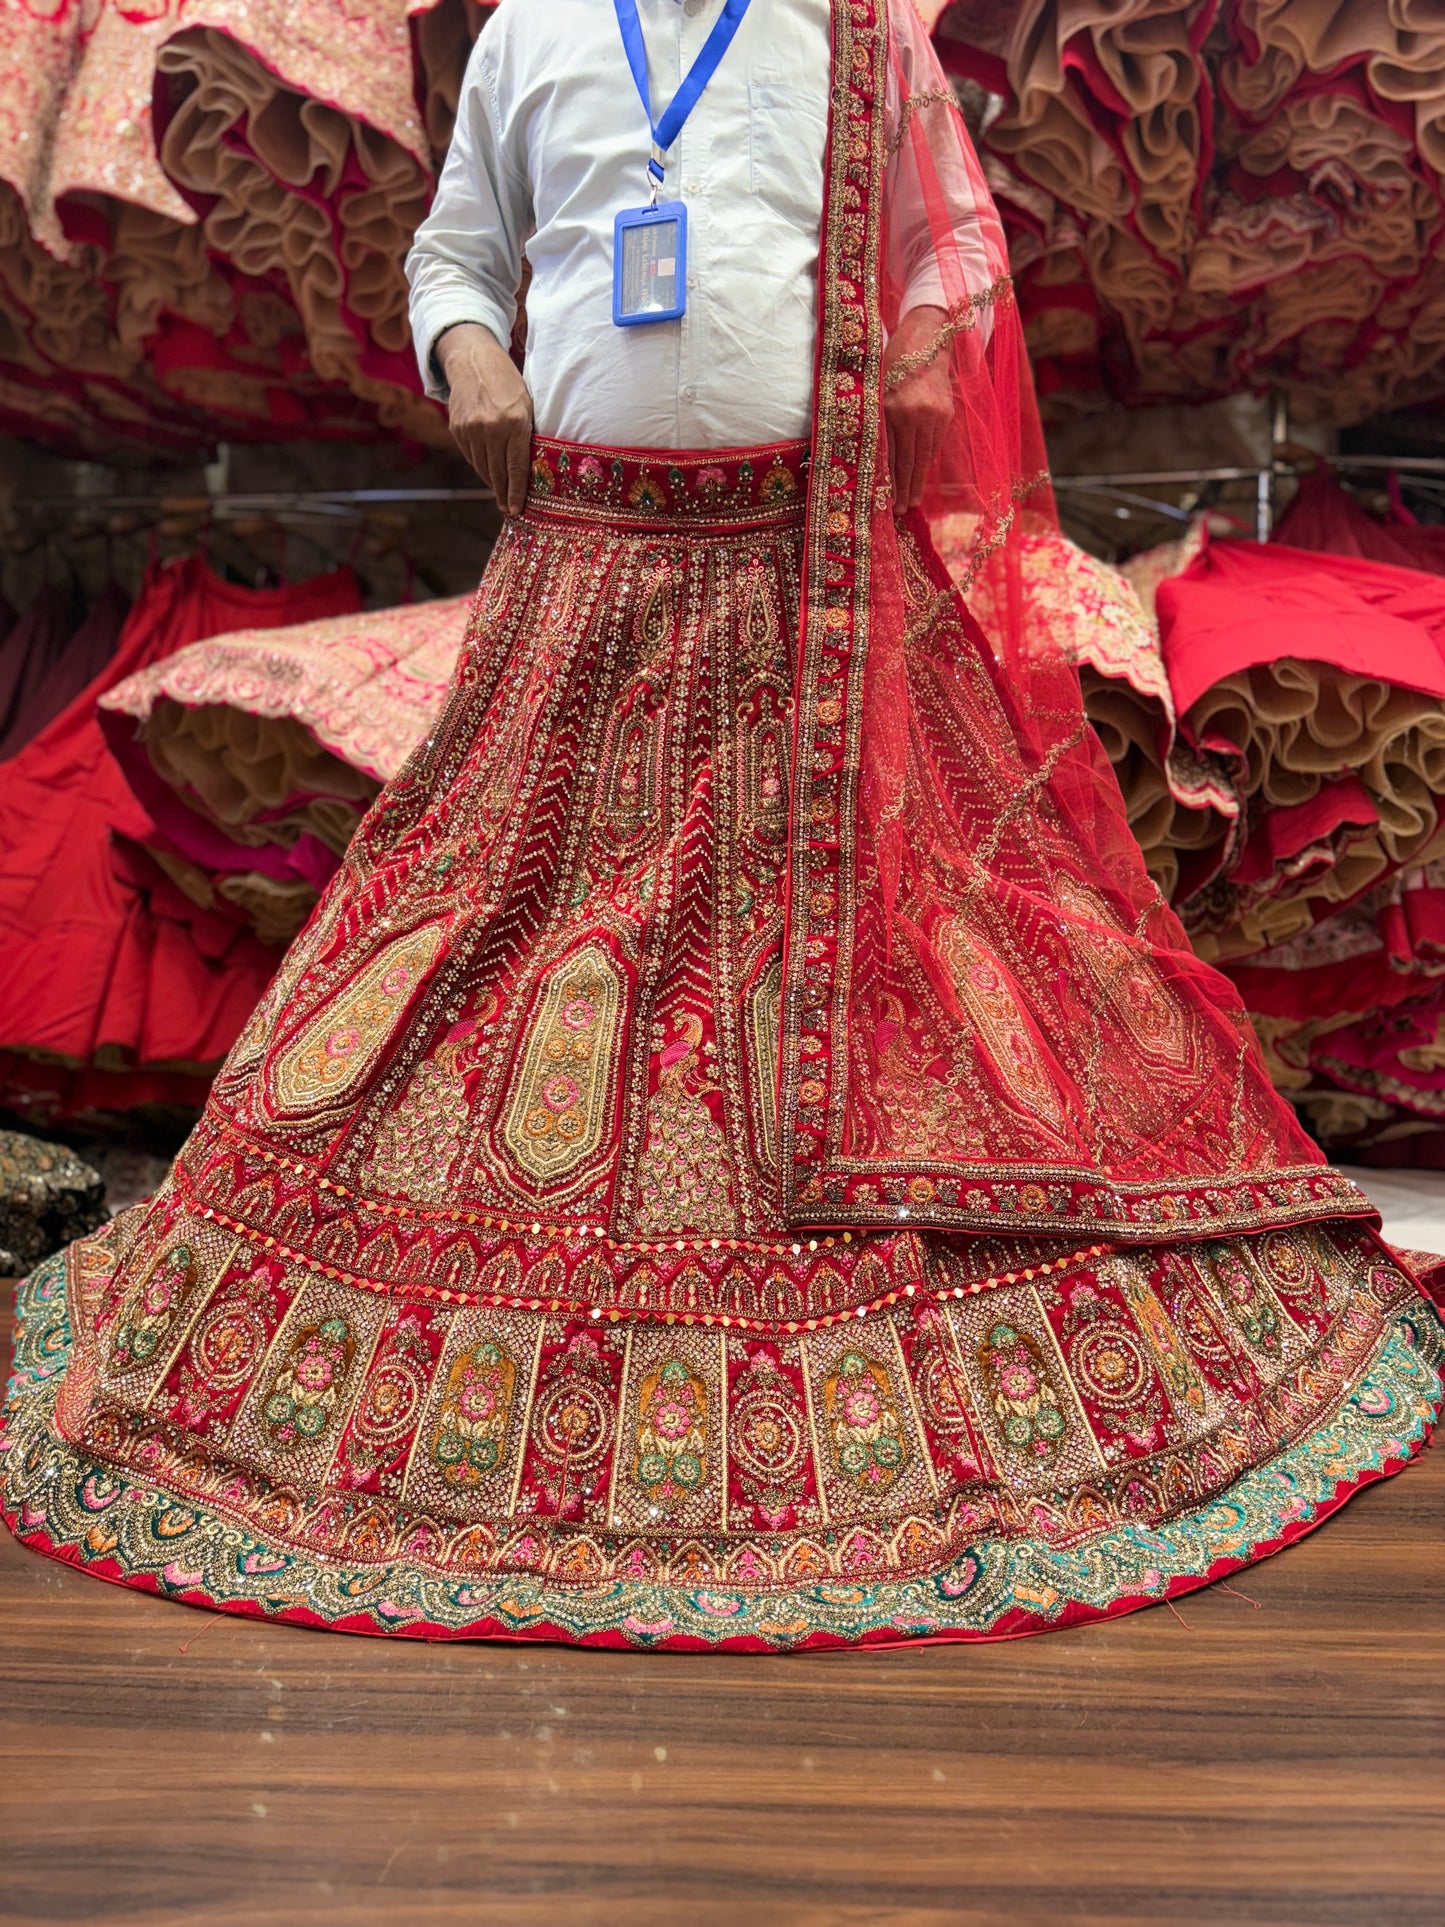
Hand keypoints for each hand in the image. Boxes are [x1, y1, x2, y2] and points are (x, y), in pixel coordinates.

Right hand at [436, 322, 533, 516]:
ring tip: (501, 495)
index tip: (517, 510)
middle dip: (504, 494)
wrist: (473, 361)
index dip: (517, 492)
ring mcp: (471, 430)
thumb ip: (525, 436)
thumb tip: (526, 471)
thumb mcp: (526, 406)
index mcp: (515, 423)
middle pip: (498, 473)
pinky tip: (488, 473)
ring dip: (492, 483)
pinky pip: (471, 457)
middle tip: (509, 509)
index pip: (516, 468)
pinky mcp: (457, 429)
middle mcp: (491, 428)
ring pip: (482, 468)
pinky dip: (480, 467)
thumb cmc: (508, 384)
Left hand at [883, 305, 955, 513]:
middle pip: (910, 461)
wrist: (926, 339)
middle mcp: (915, 414)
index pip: (892, 456)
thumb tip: (873, 460)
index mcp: (892, 408)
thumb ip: (876, 421)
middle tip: (901, 512)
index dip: (891, 483)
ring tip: (912, 502)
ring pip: (924, 456)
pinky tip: (920, 476)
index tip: (888, 503)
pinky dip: (926, 462)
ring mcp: (934, 415)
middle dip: (905, 489)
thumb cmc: (891, 363)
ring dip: (917, 481)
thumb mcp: (876, 389)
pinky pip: (934, 444)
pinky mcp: (946, 414)